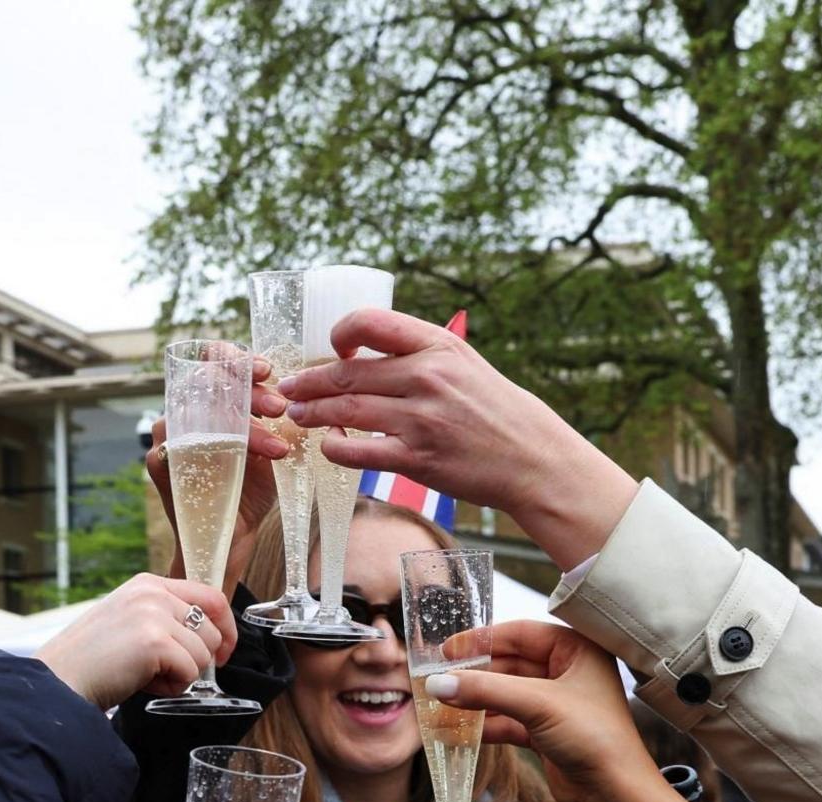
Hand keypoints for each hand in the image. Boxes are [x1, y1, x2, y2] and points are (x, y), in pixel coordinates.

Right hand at [35, 573, 235, 709]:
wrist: (57, 681)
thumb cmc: (91, 661)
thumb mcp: (130, 622)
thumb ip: (165, 619)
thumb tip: (209, 637)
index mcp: (148, 584)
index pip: (211, 596)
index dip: (224, 629)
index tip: (221, 652)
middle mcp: (153, 593)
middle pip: (212, 630)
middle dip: (197, 659)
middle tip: (162, 671)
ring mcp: (155, 614)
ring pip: (203, 655)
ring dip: (180, 675)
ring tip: (145, 675)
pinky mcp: (155, 641)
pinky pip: (190, 673)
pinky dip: (170, 687)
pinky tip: (142, 683)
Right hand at [147, 358, 293, 595]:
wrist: (231, 536)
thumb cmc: (252, 488)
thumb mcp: (272, 446)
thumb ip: (278, 418)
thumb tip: (304, 392)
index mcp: (205, 401)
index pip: (210, 360)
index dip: (236, 357)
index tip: (267, 370)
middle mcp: (181, 412)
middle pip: (204, 378)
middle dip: (246, 389)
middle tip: (279, 407)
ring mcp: (166, 436)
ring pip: (200, 411)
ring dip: (245, 424)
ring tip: (278, 446)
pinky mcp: (159, 462)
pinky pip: (187, 443)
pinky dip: (226, 449)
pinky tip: (258, 460)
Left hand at [273, 309, 637, 566]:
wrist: (533, 458)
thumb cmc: (497, 411)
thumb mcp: (465, 364)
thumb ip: (421, 353)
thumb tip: (370, 352)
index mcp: (438, 345)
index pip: (369, 322)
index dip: (339, 333)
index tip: (332, 348)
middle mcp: (427, 377)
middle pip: (346, 372)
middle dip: (309, 381)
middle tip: (289, 387)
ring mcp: (421, 419)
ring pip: (345, 410)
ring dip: (312, 412)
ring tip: (296, 413)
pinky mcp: (417, 459)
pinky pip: (357, 451)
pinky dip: (334, 448)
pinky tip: (329, 445)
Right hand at [426, 621, 689, 801]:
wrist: (616, 794)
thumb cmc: (594, 737)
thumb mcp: (537, 704)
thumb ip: (486, 690)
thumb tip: (437, 683)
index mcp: (577, 649)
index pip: (520, 634)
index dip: (482, 640)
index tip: (447, 651)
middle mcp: (568, 671)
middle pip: (509, 664)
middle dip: (475, 674)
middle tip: (438, 681)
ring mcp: (556, 703)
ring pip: (505, 693)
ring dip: (476, 700)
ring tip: (441, 704)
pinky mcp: (546, 731)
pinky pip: (508, 719)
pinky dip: (484, 723)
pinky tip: (457, 729)